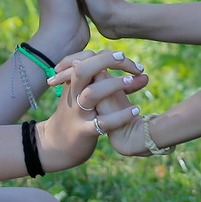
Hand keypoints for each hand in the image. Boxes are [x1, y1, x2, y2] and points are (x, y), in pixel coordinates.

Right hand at [37, 49, 149, 171]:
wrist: (57, 145)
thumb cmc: (82, 116)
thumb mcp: (94, 98)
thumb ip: (116, 86)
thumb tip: (143, 76)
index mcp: (73, 82)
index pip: (88, 58)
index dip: (110, 56)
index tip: (132, 62)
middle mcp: (74, 94)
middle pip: (84, 69)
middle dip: (105, 60)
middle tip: (124, 58)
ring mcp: (78, 112)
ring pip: (92, 94)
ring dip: (112, 84)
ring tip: (131, 80)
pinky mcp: (84, 131)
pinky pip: (103, 122)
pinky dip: (121, 116)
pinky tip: (136, 110)